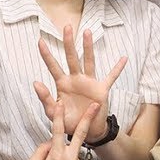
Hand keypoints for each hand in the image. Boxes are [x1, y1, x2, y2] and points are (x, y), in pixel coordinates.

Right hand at [23, 101, 98, 159]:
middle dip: (88, 118)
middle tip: (96, 105)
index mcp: (56, 156)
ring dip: (63, 152)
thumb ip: (43, 147)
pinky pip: (71, 159)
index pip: (58, 131)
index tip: (61, 103)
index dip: (59, 116)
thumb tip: (53, 140)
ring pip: (70, 150)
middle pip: (80, 134)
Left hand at [33, 26, 126, 142]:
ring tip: (87, 32)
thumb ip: (45, 98)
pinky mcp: (101, 89)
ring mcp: (89, 83)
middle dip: (69, 42)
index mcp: (62, 84)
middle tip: (67, 27)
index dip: (46, 55)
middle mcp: (75, 79)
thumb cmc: (68, 122)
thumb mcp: (53, 113)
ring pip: (89, 61)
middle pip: (71, 57)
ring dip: (88, 47)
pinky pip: (111, 77)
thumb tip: (36, 82)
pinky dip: (117, 68)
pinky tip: (123, 58)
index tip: (40, 41)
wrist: (86, 131)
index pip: (53, 66)